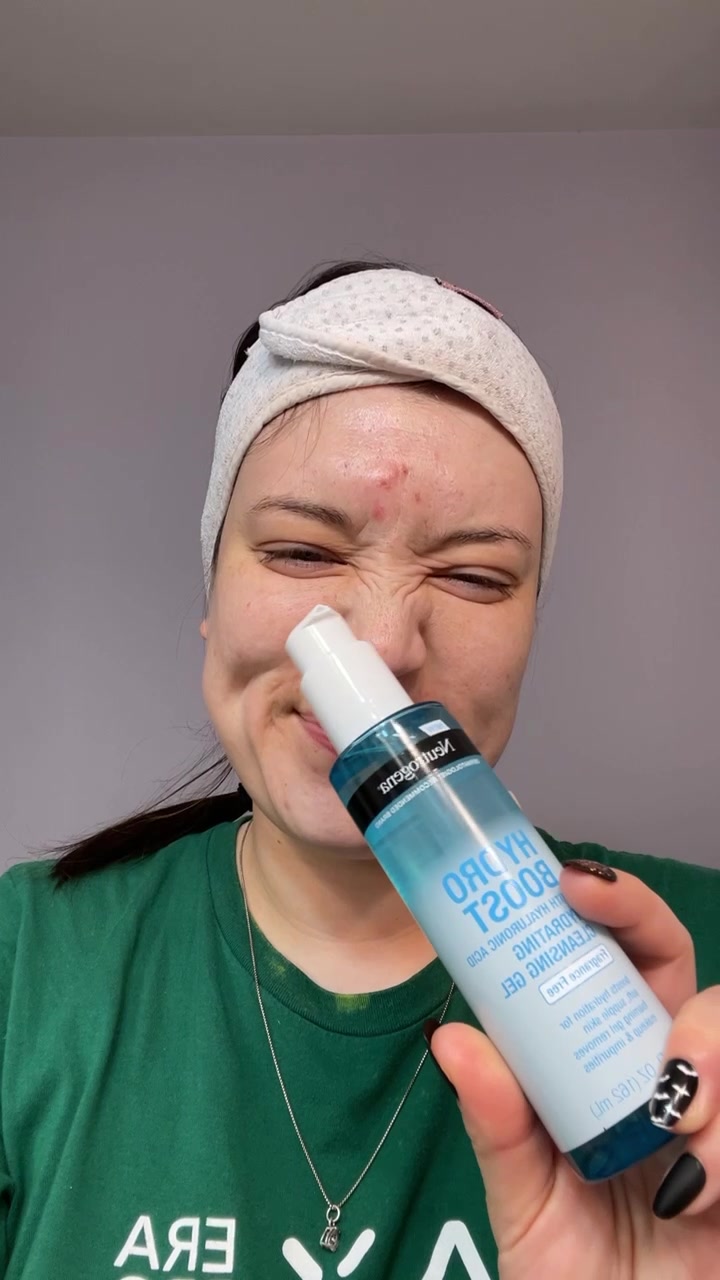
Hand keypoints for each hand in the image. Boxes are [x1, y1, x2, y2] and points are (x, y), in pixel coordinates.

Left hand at [429, 863, 719, 1279]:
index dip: (617, 903)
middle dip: (692, 999)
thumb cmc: (569, 1267)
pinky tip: (697, 1190)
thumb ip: (495, 1121)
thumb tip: (450, 1037)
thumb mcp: (519, 1193)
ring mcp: (718, 1118)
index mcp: (614, 1055)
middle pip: (702, 985)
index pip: (630, 953)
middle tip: (666, 1050)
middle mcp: (674, 1075)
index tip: (573, 883)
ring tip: (676, 1132)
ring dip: (715, 1079)